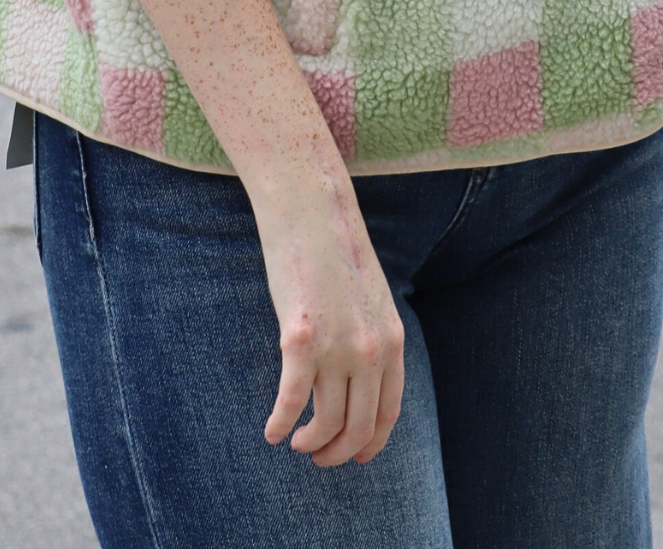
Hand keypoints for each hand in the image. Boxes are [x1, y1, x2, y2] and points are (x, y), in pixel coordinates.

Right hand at [253, 174, 405, 467]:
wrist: (310, 206)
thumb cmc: (333, 247)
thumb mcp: (368, 295)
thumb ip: (369, 334)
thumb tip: (357, 374)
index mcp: (391, 338)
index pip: (387, 411)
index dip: (371, 442)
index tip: (354, 455)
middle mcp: (371, 349)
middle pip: (359, 426)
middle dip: (338, 451)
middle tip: (318, 457)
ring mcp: (338, 345)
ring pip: (328, 422)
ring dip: (311, 443)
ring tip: (295, 443)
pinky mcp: (300, 337)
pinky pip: (293, 400)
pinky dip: (281, 423)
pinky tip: (271, 432)